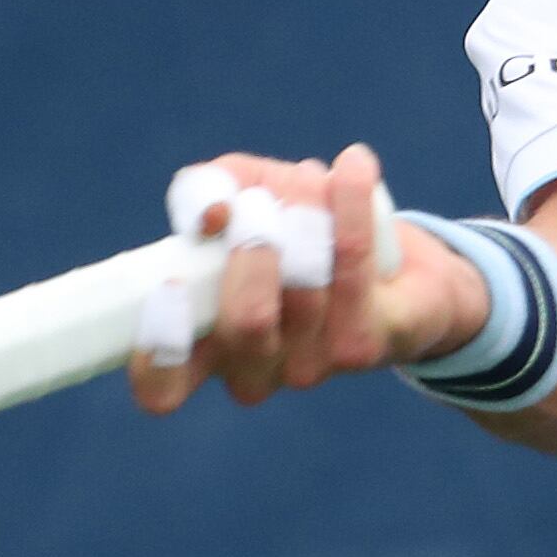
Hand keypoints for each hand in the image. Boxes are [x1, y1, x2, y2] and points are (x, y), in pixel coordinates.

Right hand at [125, 142, 490, 413]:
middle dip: (254, 247)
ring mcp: (310, 367)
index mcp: (205, 348)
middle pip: (245, 323)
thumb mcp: (242, 195)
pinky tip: (354, 166)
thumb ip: (207, 190)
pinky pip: (351, 268)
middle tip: (261, 207)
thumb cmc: (297, 232)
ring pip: (304, 287)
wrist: (399, 268)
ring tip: (311, 181)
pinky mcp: (364, 347)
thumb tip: (213, 214)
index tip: (170, 285)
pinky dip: (350, 204)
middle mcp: (252, 371)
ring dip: (306, 211)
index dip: (157, 352)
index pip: (162, 390)